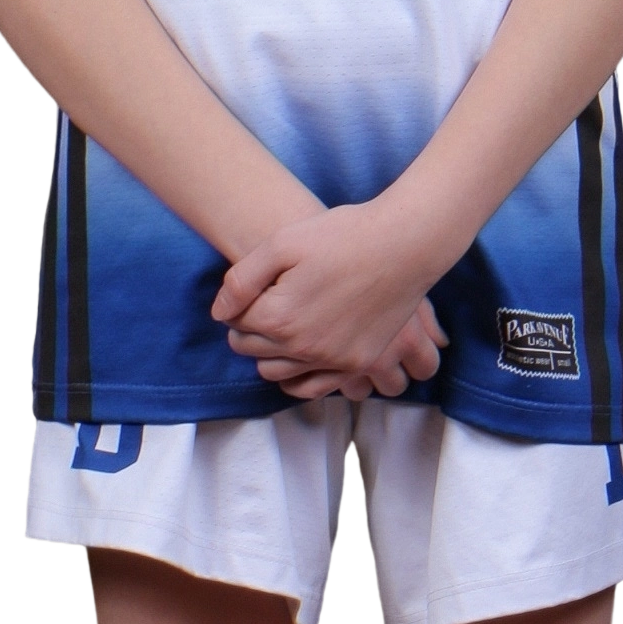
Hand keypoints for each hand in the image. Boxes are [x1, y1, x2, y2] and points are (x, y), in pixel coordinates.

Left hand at [211, 202, 448, 402]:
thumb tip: (219, 312)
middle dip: (249, 328)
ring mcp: (332, 361)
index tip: (253, 289)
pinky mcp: (357, 363)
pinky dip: (300, 377)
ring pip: (278, 373)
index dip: (238, 303)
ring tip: (280, 327)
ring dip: (270, 354)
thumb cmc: (342, 236)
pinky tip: (300, 356)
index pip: (234, 322)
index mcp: (278, 317)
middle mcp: (302, 347)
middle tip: (262, 305)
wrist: (403, 244)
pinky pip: (316, 387)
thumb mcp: (282, 243)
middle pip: (252, 350)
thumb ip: (242, 280)